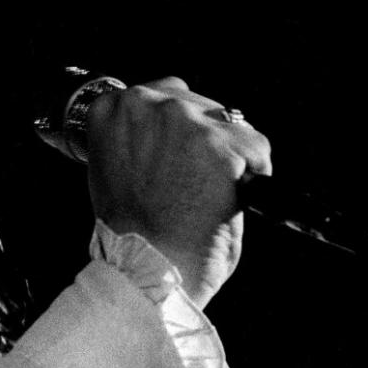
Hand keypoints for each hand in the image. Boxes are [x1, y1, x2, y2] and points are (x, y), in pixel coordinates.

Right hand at [86, 77, 271, 307]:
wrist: (148, 272)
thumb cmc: (132, 235)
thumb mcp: (113, 172)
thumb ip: (136, 141)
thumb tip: (168, 133)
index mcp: (112, 110)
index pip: (159, 95)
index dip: (173, 132)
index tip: (173, 160)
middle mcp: (148, 105)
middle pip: (197, 103)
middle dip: (201, 141)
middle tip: (191, 185)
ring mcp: (187, 123)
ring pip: (228, 125)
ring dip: (227, 157)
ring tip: (207, 197)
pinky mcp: (223, 145)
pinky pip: (256, 149)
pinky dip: (252, 175)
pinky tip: (228, 201)